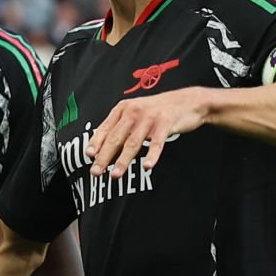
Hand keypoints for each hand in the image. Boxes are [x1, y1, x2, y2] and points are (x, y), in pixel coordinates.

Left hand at [87, 87, 213, 177]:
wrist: (187, 101)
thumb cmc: (158, 111)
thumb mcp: (135, 113)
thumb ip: (120, 128)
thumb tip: (102, 148)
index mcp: (123, 109)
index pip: (105, 128)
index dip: (96, 143)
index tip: (88, 156)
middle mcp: (133, 111)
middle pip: (116, 137)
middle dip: (104, 156)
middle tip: (96, 171)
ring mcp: (149, 117)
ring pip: (133, 142)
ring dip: (123, 160)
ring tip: (115, 174)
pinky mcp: (165, 123)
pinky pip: (157, 143)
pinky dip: (151, 155)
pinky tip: (147, 166)